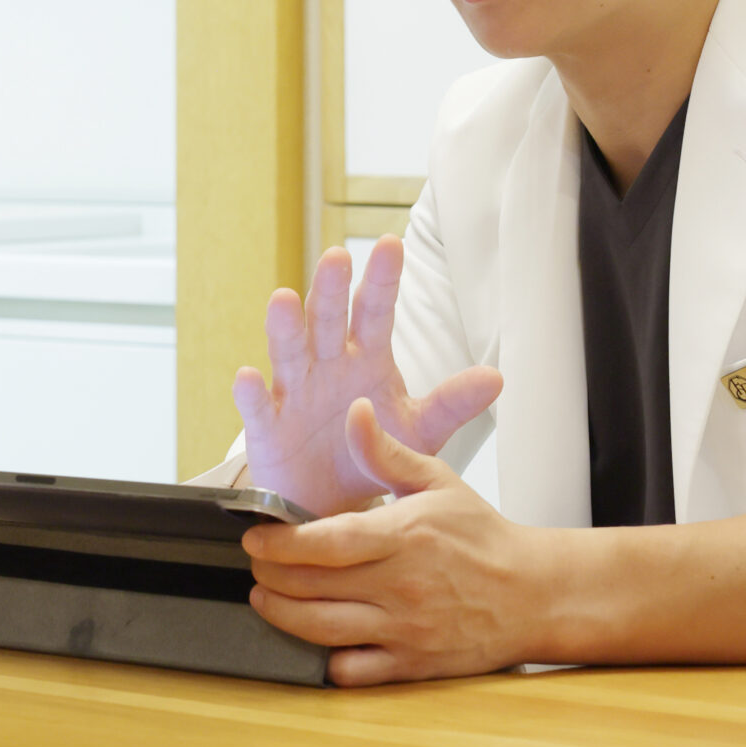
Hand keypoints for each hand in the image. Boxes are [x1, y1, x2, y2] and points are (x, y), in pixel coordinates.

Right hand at [231, 237, 501, 514]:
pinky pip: (258, 408)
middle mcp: (327, 364)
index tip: (391, 243)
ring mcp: (294, 391)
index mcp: (366, 357)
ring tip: (285, 299)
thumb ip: (451, 403)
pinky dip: (251, 393)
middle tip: (338, 256)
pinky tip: (248, 375)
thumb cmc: (372, 451)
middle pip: (329, 320)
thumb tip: (497, 377)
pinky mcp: (268, 428)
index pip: (375, 311)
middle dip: (332, 289)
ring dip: (286, 326)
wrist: (333, 503)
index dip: (383, 279)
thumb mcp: (418, 429)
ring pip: (289, 352)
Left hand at [244, 400, 565, 684]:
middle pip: (312, 587)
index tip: (253, 538)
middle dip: (270, 576)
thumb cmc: (482, 535)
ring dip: (282, 616)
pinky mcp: (413, 665)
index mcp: (403, 536)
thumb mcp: (438, 481)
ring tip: (265, 599)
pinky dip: (325, 660)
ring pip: (322, 630)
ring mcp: (406, 629)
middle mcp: (401, 585)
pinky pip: (354, 671)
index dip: (280, 544)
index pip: (325, 542)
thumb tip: (354, 411)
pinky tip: (311, 640)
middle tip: (256, 566)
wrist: (535, 594)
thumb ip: (387, 452)